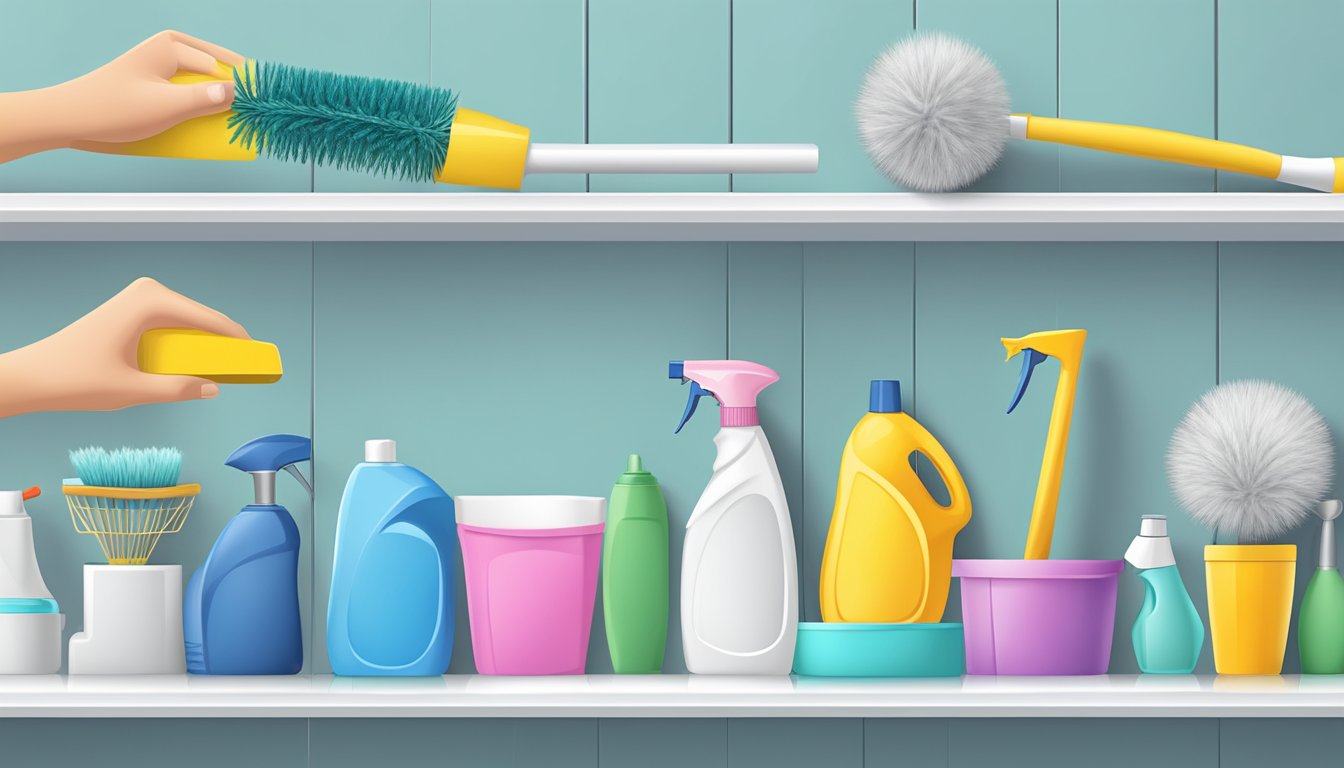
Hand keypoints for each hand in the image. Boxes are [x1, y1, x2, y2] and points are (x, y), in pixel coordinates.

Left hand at [0, 31, 242, 161]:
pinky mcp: (161, 85)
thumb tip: (240, 92)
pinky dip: (206, 110)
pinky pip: (195, 95)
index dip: (249, 88)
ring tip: (242, 124)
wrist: (71, 118)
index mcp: (174, 45)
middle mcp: (173, 51)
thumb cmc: (113, 108)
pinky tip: (215, 126)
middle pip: (221, 72)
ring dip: (223, 105)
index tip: (271, 108)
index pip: (224, 66)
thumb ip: (205, 98)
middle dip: (239, 95)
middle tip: (259, 118)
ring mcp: (167, 68)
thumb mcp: (166, 107)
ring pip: (210, 85)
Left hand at [0, 277, 249, 417]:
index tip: (261, 360)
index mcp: (150, 301)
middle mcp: (148, 292)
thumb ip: (178, 389)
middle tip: (248, 370)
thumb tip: (213, 388)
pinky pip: (173, 326)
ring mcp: (140, 299)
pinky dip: (186, 346)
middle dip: (225, 346)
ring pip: (189, 324)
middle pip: (202, 320)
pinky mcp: (133, 310)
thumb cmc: (73, 377)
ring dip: (206, 348)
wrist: (33, 375)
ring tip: (224, 371)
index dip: (239, 343)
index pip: (211, 321)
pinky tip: (195, 366)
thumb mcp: (133, 391)